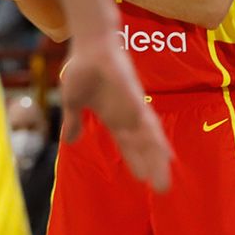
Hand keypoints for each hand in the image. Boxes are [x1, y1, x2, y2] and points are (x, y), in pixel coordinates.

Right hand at [60, 37, 172, 191]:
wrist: (89, 44)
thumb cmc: (83, 68)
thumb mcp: (73, 102)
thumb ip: (74, 121)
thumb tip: (69, 140)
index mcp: (113, 117)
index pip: (126, 145)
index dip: (135, 161)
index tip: (143, 179)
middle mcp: (127, 116)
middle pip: (142, 147)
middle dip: (151, 167)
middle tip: (163, 189)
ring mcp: (133, 107)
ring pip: (148, 140)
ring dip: (157, 160)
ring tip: (164, 181)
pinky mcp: (135, 98)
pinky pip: (147, 122)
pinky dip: (155, 138)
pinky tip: (165, 152)